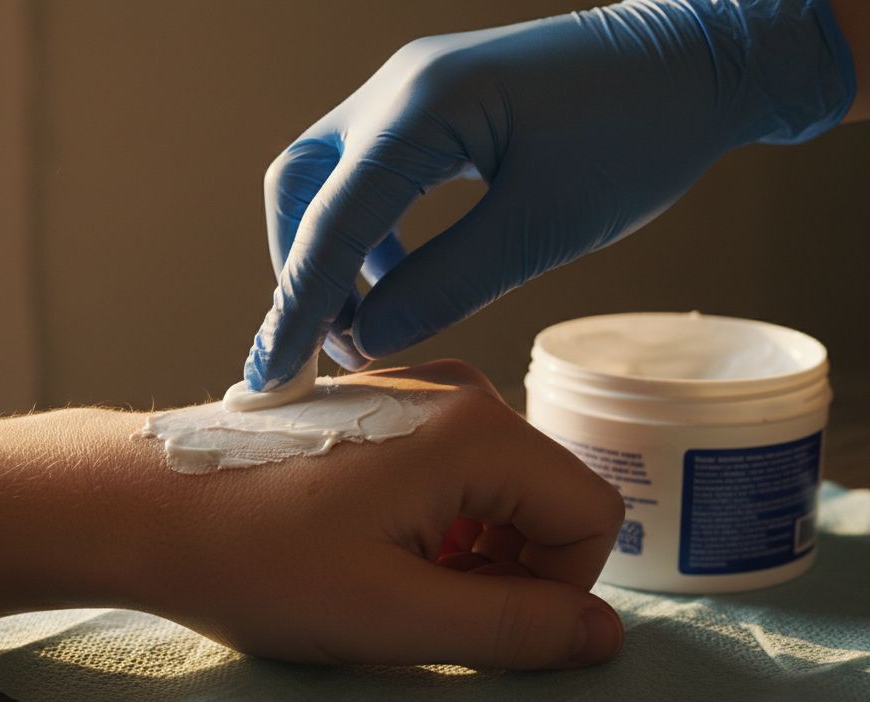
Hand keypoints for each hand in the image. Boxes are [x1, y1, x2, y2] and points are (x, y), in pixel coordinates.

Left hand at [131, 360, 626, 668]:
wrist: (146, 506)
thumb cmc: (255, 560)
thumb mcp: (396, 617)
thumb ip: (516, 629)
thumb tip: (603, 635)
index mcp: (477, 431)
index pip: (590, 518)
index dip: (555, 591)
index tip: (478, 625)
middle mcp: (456, 390)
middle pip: (544, 498)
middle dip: (505, 570)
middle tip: (421, 609)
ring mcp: (412, 389)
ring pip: (495, 490)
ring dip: (464, 553)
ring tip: (381, 579)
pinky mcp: (378, 405)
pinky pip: (447, 471)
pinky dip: (429, 524)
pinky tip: (360, 547)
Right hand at [244, 0, 855, 390]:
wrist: (694, 61)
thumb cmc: (638, 134)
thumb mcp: (546, 225)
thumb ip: (448, 282)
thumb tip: (368, 338)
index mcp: (424, 109)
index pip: (332, 220)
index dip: (298, 305)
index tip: (272, 376)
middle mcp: (398, 89)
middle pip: (300, 187)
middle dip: (299, 272)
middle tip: (322, 351)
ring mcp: (411, 91)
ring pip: (324, 178)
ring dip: (328, 253)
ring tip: (361, 325)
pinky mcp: (432, 107)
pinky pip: (366, 172)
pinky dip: (364, 233)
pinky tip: (396, 279)